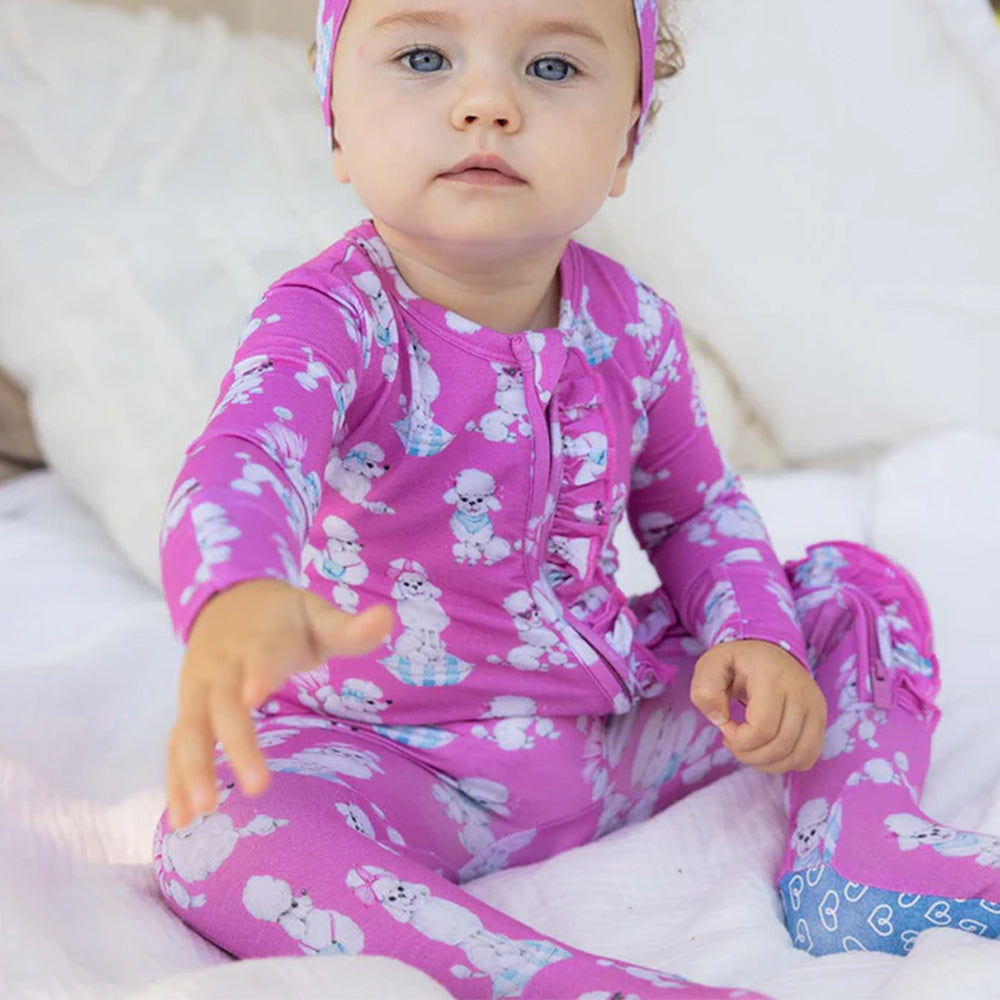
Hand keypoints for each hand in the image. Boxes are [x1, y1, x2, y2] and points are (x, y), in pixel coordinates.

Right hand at [166, 578, 392, 830]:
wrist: (227, 601)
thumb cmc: (283, 618)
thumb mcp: (316, 615)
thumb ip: (348, 627)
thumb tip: (387, 618)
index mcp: (262, 638)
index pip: (260, 654)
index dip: (258, 671)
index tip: (256, 694)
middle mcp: (224, 667)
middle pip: (224, 705)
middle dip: (236, 744)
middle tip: (257, 787)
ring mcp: (200, 690)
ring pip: (191, 730)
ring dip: (193, 770)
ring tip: (203, 810)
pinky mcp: (188, 710)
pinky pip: (177, 746)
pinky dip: (174, 781)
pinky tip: (181, 821)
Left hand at [689, 639, 826, 773]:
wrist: (766, 652)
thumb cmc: (736, 663)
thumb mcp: (711, 665)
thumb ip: (705, 689)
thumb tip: (719, 720)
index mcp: (773, 677)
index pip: (762, 728)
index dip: (739, 739)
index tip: (725, 727)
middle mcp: (802, 692)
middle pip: (780, 746)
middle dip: (749, 754)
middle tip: (732, 742)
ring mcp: (816, 707)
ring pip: (797, 756)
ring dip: (766, 763)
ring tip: (748, 747)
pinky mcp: (821, 720)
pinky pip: (808, 757)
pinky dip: (785, 763)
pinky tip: (766, 750)